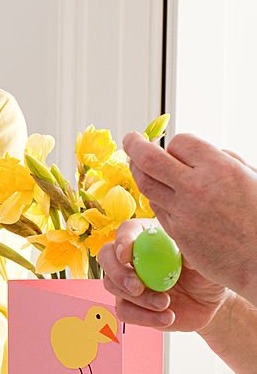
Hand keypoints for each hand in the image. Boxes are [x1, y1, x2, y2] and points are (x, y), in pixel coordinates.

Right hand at [98, 219, 228, 331]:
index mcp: (149, 236)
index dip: (123, 241)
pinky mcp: (130, 304)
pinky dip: (144, 317)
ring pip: (112, 286)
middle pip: (106, 256)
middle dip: (118, 272)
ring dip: (139, 299)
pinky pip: (124, 311)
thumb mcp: (204, 260)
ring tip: (166, 303)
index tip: (127, 256)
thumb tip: (176, 247)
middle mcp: (133, 256)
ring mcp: (128, 280)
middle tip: (138, 287)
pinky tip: (167, 317)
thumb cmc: (205, 274)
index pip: (127, 230)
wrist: (208, 303)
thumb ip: (188, 251)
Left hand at [122, 131, 256, 304]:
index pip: (179, 143)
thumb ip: (224, 161)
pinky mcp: (177, 234)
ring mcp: (183, 213)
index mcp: (219, 168)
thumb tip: (199, 154)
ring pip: (147, 186)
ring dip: (140, 173)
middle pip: (149, 160)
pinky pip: (158, 209)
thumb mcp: (252, 177)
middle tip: (130, 139)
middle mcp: (196, 188)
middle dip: (134, 145)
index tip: (174, 148)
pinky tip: (163, 197)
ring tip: (138, 166)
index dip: (175, 145)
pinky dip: (158, 199)